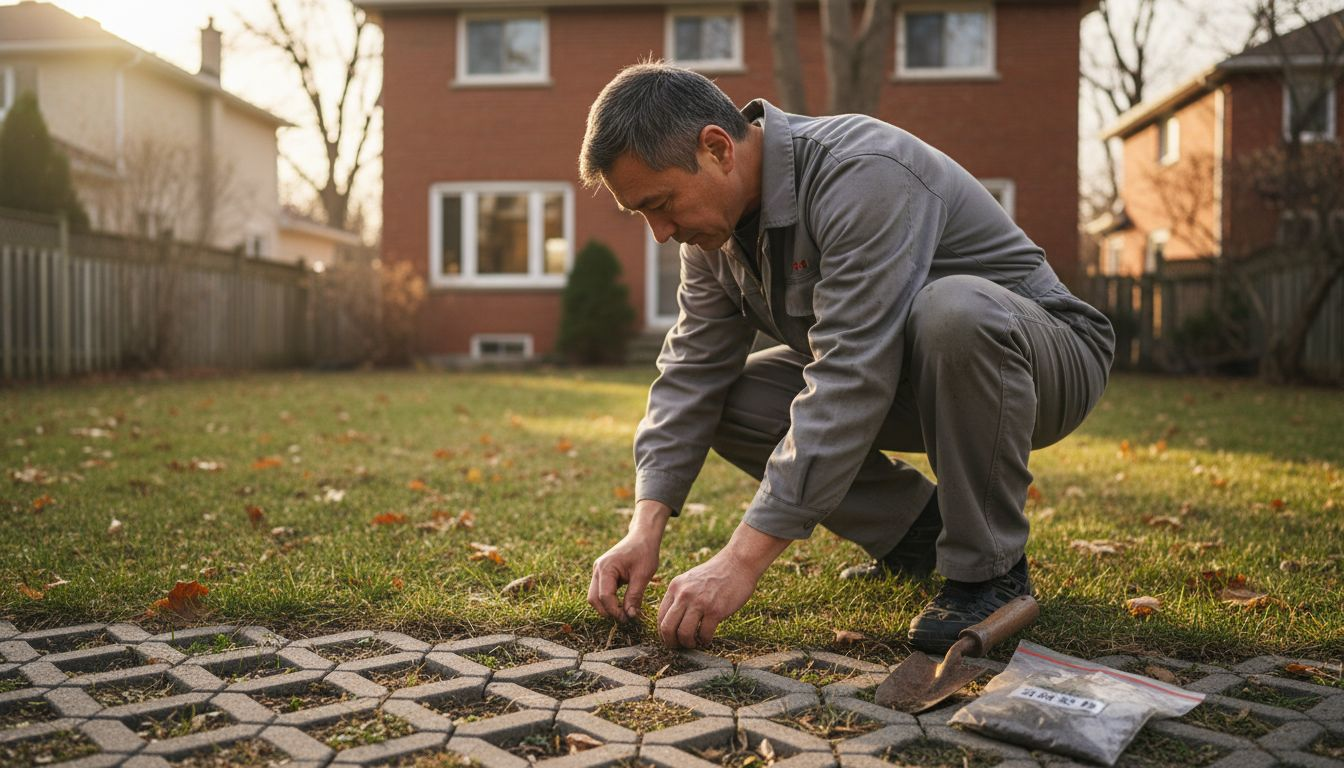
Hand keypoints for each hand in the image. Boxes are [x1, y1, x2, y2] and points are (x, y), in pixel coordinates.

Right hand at [588, 501, 668, 620]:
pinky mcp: (602, 573)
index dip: (615, 611)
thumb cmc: (645, 552)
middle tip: (625, 618)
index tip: (628, 619)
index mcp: (606, 568)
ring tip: (624, 612)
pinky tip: (622, 604)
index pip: (604, 597)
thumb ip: (634, 596)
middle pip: (594, 599)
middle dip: (608, 611)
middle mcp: (598, 569)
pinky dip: (608, 600)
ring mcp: (598, 571)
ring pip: (594, 596)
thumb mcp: (643, 575)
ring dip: (607, 607)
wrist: (643, 536)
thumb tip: (630, 616)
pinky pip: (600, 591)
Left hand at [656, 552, 758, 648]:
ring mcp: (699, 602)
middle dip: (671, 643)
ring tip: (695, 643)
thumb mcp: (690, 580)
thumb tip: (674, 621)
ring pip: (684, 634)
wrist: (737, 563)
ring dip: (688, 644)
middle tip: (679, 647)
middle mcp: (684, 595)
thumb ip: (680, 595)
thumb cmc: (715, 574)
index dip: (663, 633)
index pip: (660, 616)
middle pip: (667, 628)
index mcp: (675, 587)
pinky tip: (708, 639)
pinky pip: (704, 634)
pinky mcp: (715, 610)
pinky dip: (705, 641)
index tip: (671, 639)